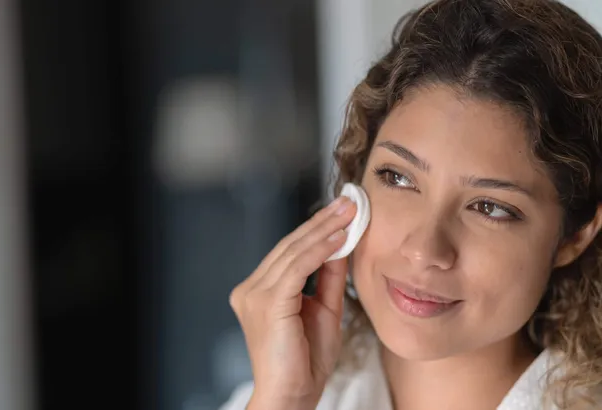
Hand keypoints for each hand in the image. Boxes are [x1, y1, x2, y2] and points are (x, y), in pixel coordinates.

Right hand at [230, 196, 356, 409]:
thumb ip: (328, 278)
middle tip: (349, 202)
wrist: (292, 396)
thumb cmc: (306, 361)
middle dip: (323, 221)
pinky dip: (320, 250)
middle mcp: (251, 289)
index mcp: (260, 290)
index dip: (316, 229)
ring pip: (294, 252)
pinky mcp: (267, 303)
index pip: (290, 251)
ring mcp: (254, 294)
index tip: (343, 211)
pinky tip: (340, 239)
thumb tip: (341, 245)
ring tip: (350, 213)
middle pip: (290, 245)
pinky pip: (297, 268)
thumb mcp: (324, 309)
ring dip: (325, 230)